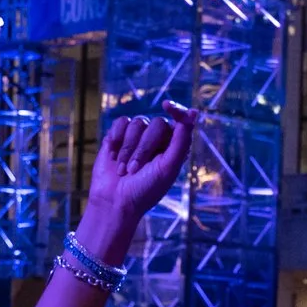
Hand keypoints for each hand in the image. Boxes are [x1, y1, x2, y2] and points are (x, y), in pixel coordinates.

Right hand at [79, 103, 199, 247]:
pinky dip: (116, 138)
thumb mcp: (168, 167)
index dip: (177, 111)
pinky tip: (112, 154)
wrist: (114, 201)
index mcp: (174, 147)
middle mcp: (157, 140)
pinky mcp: (118, 136)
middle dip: (143, 148)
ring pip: (137, 123)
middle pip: (156, 124)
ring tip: (124, 170)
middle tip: (135, 169)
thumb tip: (193, 113)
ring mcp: (137, 137)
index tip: (167, 105)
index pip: (181, 121)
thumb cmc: (145, 189)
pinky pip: (121, 122)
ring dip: (128, 149)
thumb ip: (182, 141)